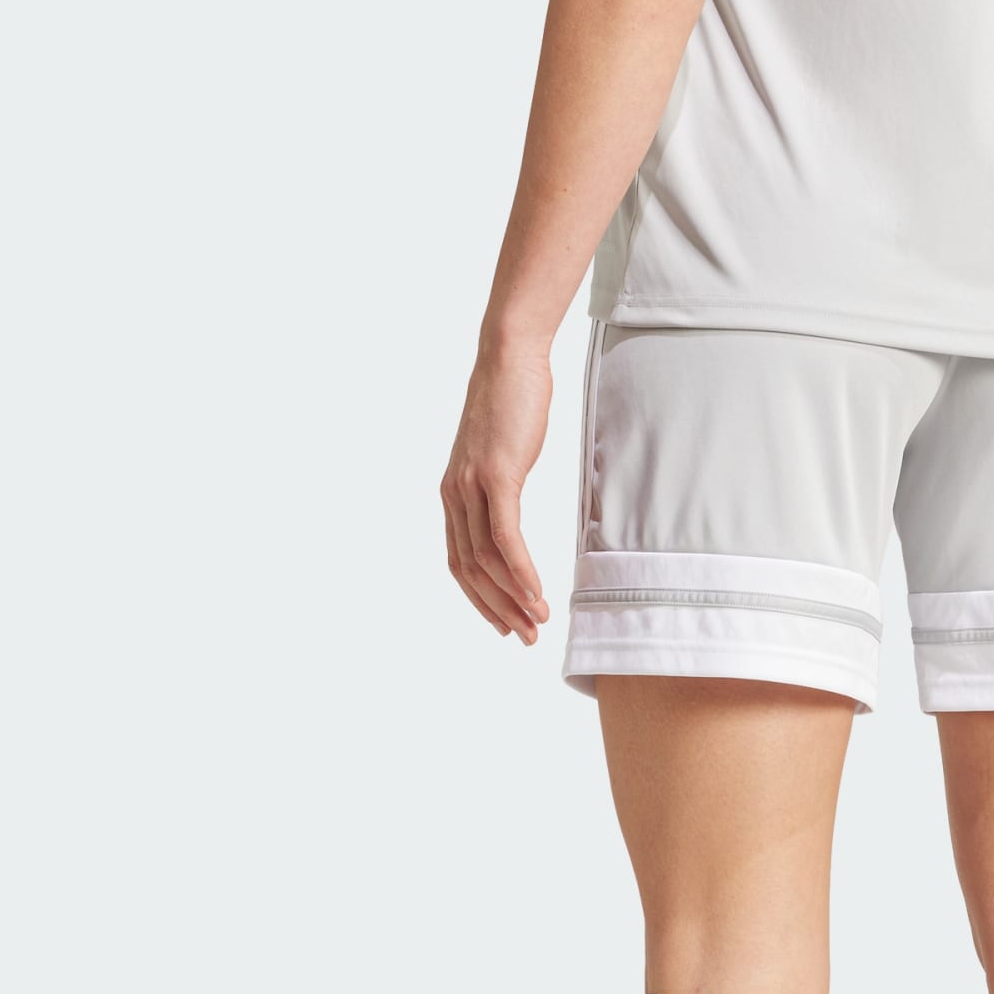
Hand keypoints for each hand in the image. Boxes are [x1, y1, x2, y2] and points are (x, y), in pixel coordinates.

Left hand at [441, 337, 552, 642]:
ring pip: (488, 560)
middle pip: (471, 569)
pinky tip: (535, 592)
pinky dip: (521, 571)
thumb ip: (501, 488)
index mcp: (454, 493)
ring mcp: (473, 487)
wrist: (510, 358)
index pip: (460, 560)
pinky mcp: (496, 477)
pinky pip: (505, 538)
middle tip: (525, 636)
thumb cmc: (512, 401)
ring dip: (515, 597)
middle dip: (499, 609)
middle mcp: (456, 494)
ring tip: (538, 621)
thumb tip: (511, 512)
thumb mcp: (503, 454)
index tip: (505, 623)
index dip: (481, 599)